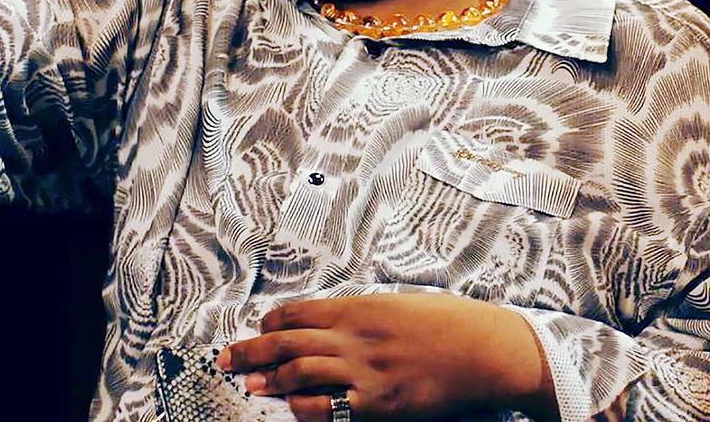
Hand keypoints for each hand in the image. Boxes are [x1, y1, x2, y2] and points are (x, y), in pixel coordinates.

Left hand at [216, 293, 557, 420]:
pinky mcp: (379, 405)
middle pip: (288, 342)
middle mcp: (355, 337)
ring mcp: (365, 372)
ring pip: (300, 372)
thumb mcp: (396, 304)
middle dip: (251, 350)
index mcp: (358, 308)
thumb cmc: (446, 323)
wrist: (483, 349)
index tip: (257, 328)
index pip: (297, 312)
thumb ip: (360, 314)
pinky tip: (291, 406)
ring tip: (249, 383)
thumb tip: (329, 323)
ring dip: (269, 378)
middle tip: (226, 357)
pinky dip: (304, 405)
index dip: (270, 321)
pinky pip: (330, 406)